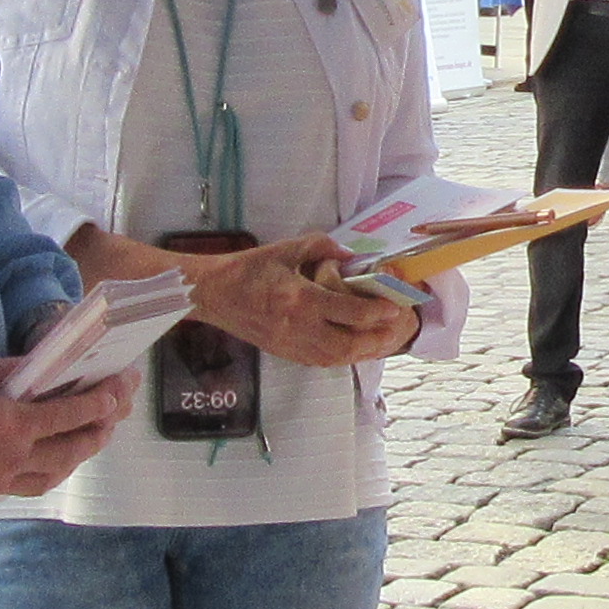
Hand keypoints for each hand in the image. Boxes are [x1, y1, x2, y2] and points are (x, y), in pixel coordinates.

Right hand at [0, 348, 134, 510]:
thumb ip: (11, 373)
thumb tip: (41, 369)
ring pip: (52, 476)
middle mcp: (10, 459)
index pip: (69, 416)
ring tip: (90, 443)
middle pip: (70, 451)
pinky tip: (50, 464)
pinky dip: (45, 474)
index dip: (99, 404)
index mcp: (9, 425)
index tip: (117, 395)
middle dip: (98, 434)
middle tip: (114, 419)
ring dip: (76, 459)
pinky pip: (25, 488)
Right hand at [185, 238, 422, 366]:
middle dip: (377, 340)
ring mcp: (290, 344)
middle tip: (396, 329)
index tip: (395, 307)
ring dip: (362, 352)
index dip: (377, 313)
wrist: (212, 293)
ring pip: (336, 359)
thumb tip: (349, 255)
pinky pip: (320, 362)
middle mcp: (298, 327)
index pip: (349, 313)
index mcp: (300, 299)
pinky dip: (342, 357)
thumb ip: (321, 247)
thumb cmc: (247, 269)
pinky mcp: (284, 353)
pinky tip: (353, 348)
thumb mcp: (285, 249)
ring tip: (381, 340)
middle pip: (348, 345)